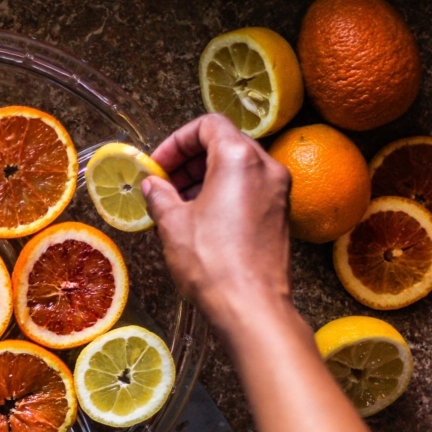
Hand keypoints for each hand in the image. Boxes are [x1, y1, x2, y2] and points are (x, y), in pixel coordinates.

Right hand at [141, 114, 292, 329]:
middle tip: (163, 184)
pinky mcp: (280, 215)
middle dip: (189, 160)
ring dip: (204, 177)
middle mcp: (266, 167)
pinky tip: (200, 220)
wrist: (250, 305)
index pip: (208, 125)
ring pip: (237, 167)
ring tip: (177, 204)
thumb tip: (152, 186)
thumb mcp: (173, 223)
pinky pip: (249, 189)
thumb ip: (160, 195)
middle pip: (225, 143)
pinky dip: (223, 193)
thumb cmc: (211, 261)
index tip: (157, 166)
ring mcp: (278, 191)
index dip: (176, 141)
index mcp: (239, 158)